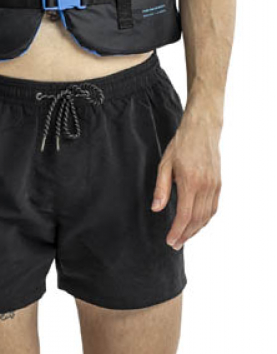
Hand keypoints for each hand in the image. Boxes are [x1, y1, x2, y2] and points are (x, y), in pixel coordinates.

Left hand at [150, 107, 221, 249]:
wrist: (202, 129)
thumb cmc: (181, 144)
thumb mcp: (165, 163)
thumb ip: (162, 188)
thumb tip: (156, 209)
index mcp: (190, 182)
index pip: (185, 215)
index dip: (177, 231)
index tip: (170, 241)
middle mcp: (205, 186)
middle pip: (196, 219)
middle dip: (185, 235)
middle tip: (175, 244)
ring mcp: (214, 186)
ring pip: (207, 216)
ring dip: (196, 230)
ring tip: (184, 237)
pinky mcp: (218, 184)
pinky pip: (213, 208)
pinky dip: (205, 219)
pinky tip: (197, 223)